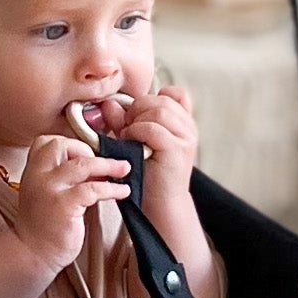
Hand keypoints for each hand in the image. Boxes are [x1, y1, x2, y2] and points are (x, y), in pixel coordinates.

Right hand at [11, 126, 127, 280]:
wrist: (32, 255)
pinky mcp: (64, 206)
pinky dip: (112, 189)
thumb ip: (64, 178)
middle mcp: (38, 176)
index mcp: (33, 171)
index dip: (70, 144)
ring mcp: (49, 190)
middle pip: (61, 144)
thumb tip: (95, 167)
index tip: (87, 154)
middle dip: (87, 149)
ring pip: (82, 164)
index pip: (46, 141)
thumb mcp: (46, 194)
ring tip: (124, 169)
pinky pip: (93, 189)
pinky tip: (122, 192)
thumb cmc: (43, 227)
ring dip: (108, 165)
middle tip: (102, 163)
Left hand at [120, 77, 200, 223]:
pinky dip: (136, 132)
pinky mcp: (177, 150)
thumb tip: (108, 102)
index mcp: (182, 122)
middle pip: (161, 99)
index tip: (136, 115)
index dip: (152, 98)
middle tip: (125, 127)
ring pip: (159, 110)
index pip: (174, 93)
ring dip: (136, 120)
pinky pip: (154, 128)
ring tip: (127, 136)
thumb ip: (122, 120)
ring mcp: (186, 138)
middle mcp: (188, 127)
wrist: (159, 204)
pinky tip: (129, 143)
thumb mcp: (132, 140)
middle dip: (137, 108)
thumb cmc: (145, 174)